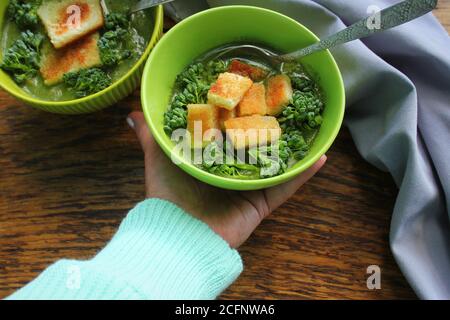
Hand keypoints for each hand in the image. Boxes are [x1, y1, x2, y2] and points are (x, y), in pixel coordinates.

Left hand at [128, 112, 325, 247]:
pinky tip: (321, 154)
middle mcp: (232, 172)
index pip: (229, 134)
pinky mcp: (262, 203)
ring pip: (276, 164)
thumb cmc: (168, 195)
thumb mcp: (159, 158)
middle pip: (256, 147)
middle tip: (285, 103)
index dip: (241, 116)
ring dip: (294, 147)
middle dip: (270, 127)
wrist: (179, 234)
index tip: (251, 94)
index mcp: (211, 160)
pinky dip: (304, 173)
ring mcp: (249, 188)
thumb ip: (151, 136)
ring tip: (311, 123)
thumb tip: (132, 115)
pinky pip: (287, 186)